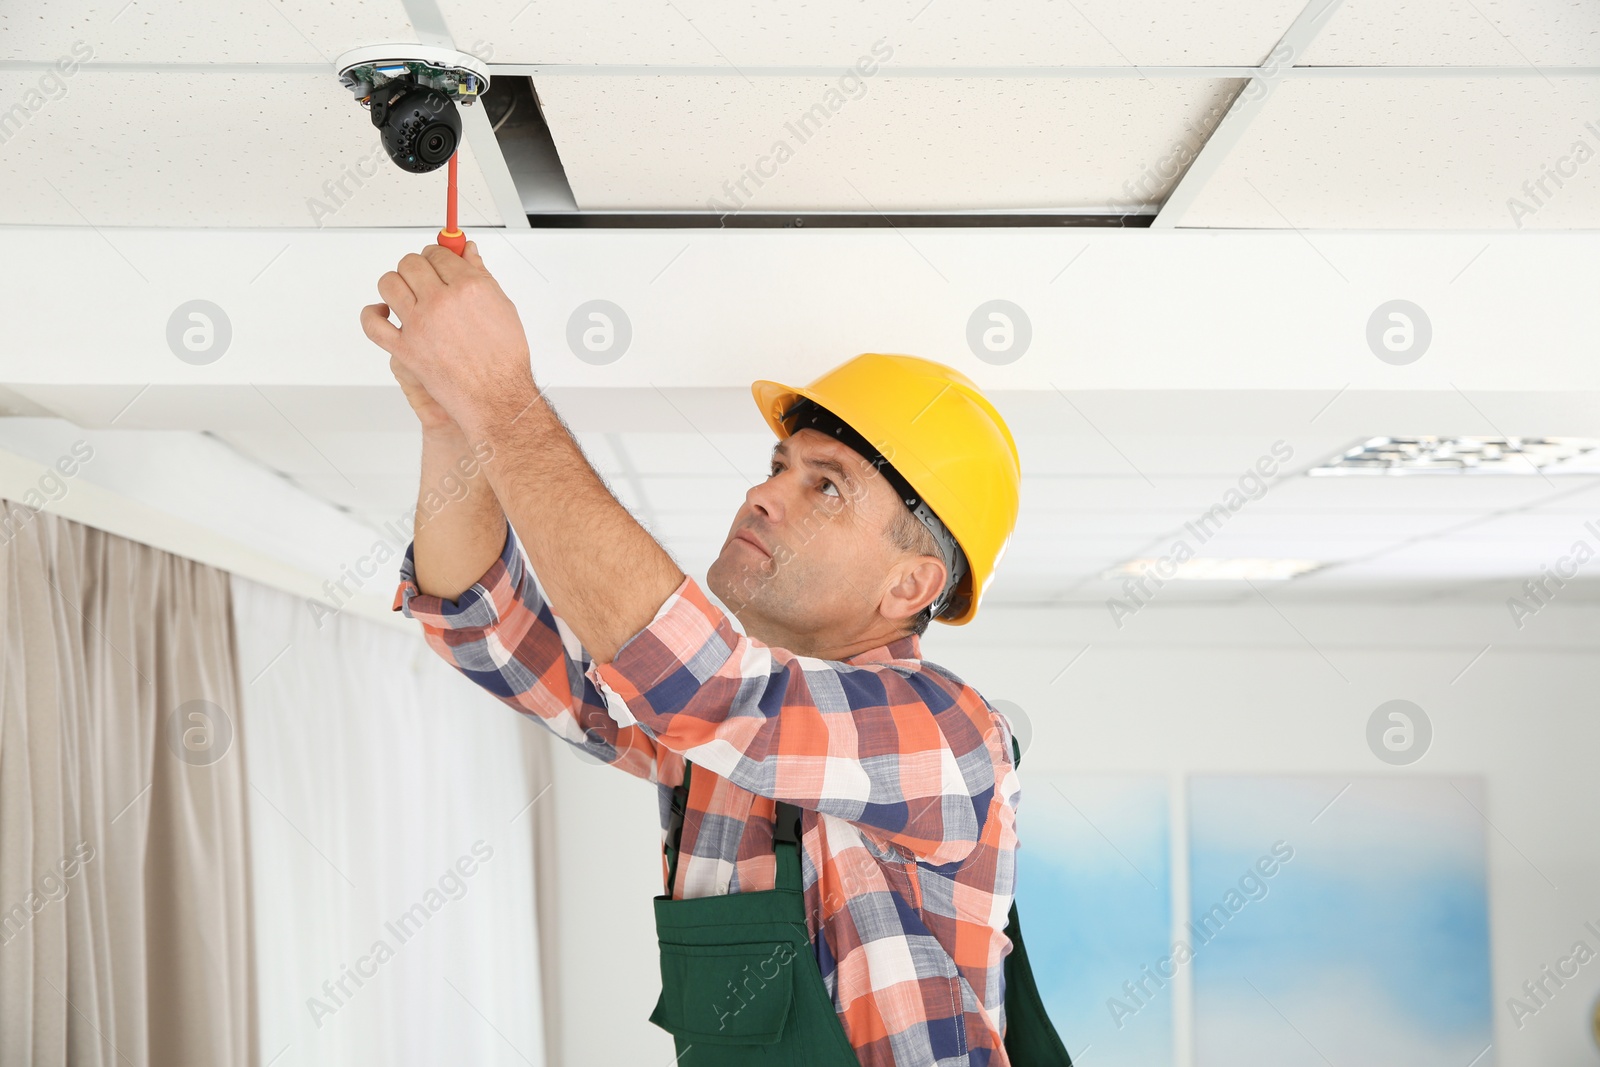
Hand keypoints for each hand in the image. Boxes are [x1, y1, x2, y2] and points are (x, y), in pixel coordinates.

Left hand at [361, 241, 537, 440]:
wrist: (496, 397)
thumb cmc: (504, 359)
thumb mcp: (502, 308)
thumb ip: (482, 275)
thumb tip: (469, 252)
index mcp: (469, 287)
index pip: (439, 253)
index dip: (438, 255)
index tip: (438, 261)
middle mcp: (441, 302)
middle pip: (411, 263)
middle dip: (417, 266)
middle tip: (424, 278)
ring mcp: (419, 325)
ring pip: (388, 283)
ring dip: (395, 283)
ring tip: (405, 293)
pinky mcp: (404, 348)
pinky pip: (372, 324)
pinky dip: (371, 314)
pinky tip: (383, 312)